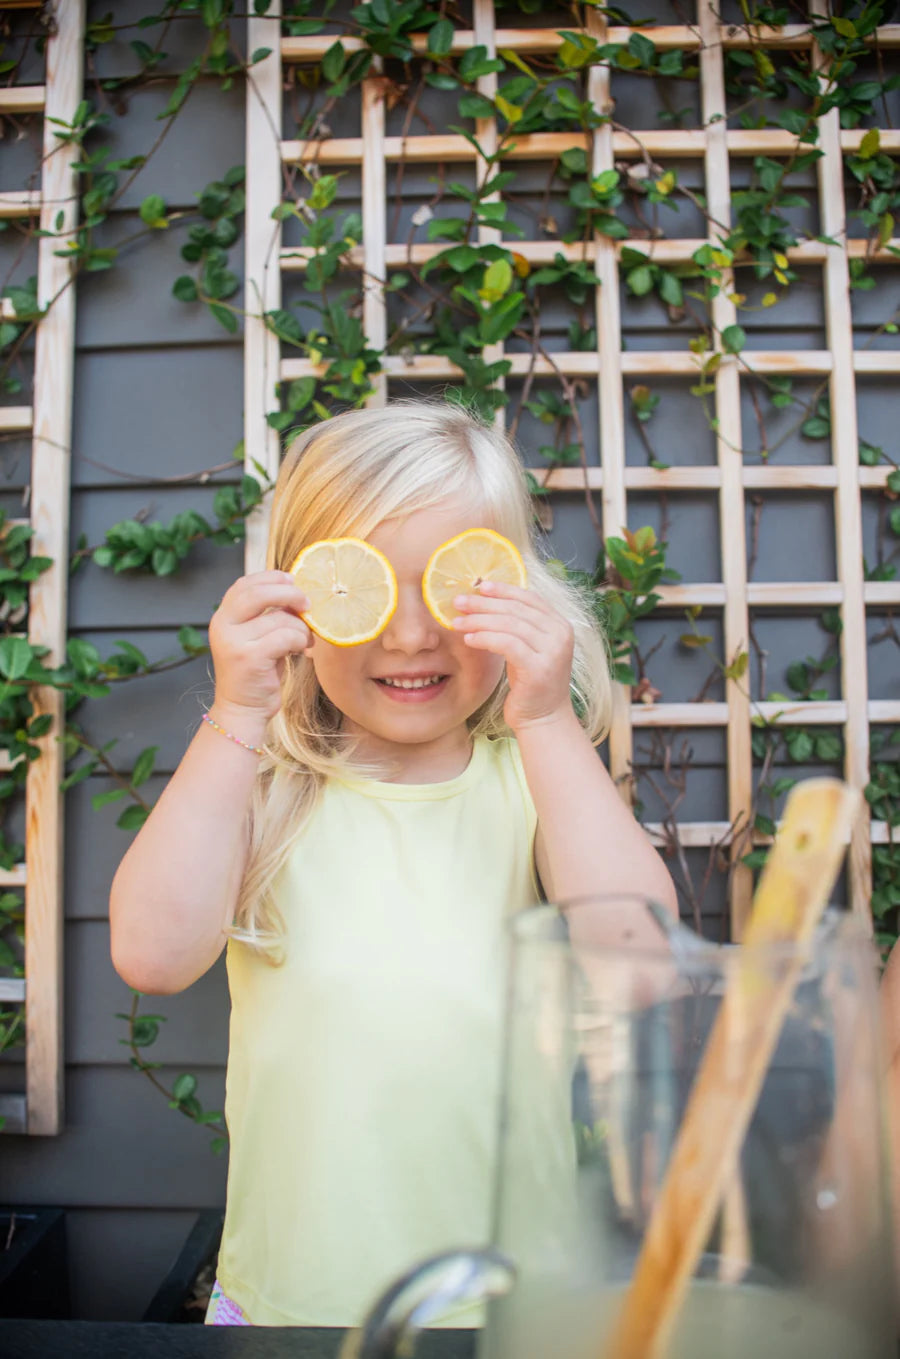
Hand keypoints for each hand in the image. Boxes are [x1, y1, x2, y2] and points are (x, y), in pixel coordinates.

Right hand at [208, 571, 312, 731]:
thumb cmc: (256, 672)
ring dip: (301, 628)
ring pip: (280, 619)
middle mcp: (223, 626)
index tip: (292, 580)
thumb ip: (266, 615)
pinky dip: (300, 641)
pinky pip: (285, 637)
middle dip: (289, 594)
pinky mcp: (249, 658)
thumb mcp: (255, 638)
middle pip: (259, 593)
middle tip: (307, 604)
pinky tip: (301, 650)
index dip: (270, 577)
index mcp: (223, 617)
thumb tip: (295, 592)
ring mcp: (234, 642)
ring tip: (305, 640)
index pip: (244, 584)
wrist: (243, 709)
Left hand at [452, 580, 574, 731]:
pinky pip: (507, 644)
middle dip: (484, 604)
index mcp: (560, 624)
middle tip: (459, 601)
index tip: (479, 585)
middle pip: (516, 609)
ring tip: (457, 622)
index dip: (503, 589)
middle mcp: (561, 634)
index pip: (530, 598)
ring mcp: (552, 651)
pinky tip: (469, 639)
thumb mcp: (527, 648)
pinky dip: (485, 638)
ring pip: (510, 624)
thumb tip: (485, 601)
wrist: (543, 719)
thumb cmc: (531, 683)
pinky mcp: (538, 668)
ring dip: (479, 621)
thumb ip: (518, 626)